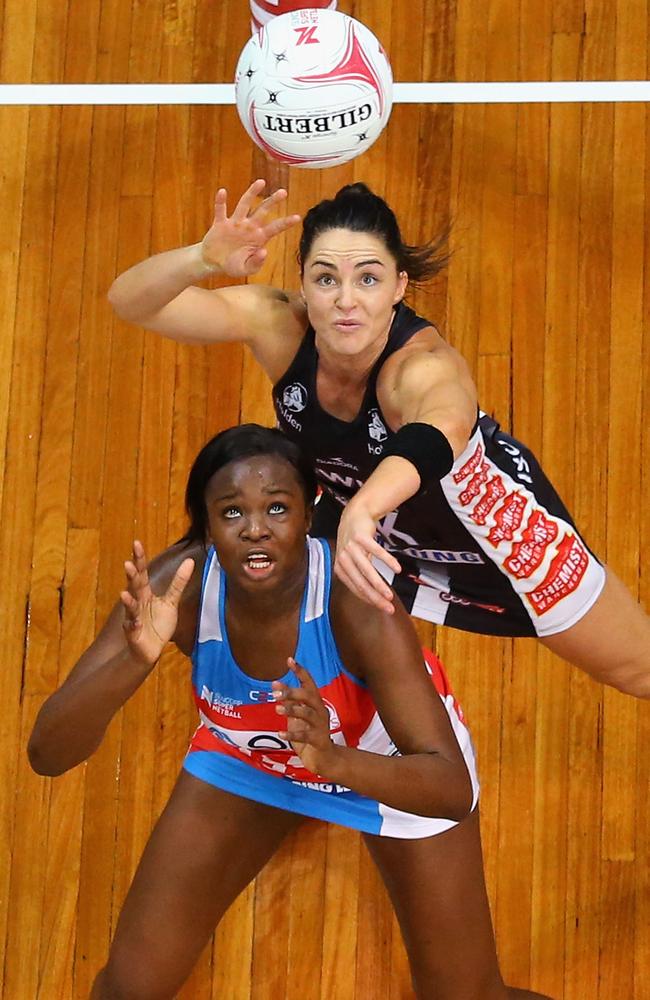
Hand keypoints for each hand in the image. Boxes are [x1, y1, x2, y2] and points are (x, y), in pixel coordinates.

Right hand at [120, 540, 194, 666]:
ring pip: (130, 608)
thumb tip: (190, 560)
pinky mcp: (134, 634)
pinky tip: (133, 623)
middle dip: (131, 576)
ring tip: (124, 594)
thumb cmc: (158, 623)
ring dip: (127, 601)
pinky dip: (132, 626)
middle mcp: (137, 603)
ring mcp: (133, 618)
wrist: (151, 649)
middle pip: (134, 587)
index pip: (142, 573)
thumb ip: (178, 582)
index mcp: (145, 593)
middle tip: (128, 564)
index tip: (136, 543)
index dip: (139, 559)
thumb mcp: (171, 601)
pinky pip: (132, 629)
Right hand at [200, 179, 301, 276]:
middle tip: (284, 192)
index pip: (275, 228)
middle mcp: (249, 227)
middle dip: (273, 201)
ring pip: (244, 204)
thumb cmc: (233, 265)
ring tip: (261, 182)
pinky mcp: (220, 223)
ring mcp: (235, 223)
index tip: (297, 217)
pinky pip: (221, 210)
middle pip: (262, 210)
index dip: (285, 223)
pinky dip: (221, 201)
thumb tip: (264, 252)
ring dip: (252, 193)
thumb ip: (256, 263)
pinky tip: (222, 192)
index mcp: (258, 238)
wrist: (214, 262)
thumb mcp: (246, 269)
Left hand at [272, 659, 337, 774]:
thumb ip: (289, 702)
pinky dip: (292, 734)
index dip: (300, 671)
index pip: (309, 683)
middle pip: (309, 696)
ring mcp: (320, 726)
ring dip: (292, 710)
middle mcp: (320, 711)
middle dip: (293, 692)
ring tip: (277, 710)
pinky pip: (305, 736)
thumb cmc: (308, 734)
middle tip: (275, 692)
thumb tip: (276, 685)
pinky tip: (280, 734)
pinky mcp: (319, 740)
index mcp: (315, 703)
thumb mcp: (296, 716)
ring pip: (308, 714)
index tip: (289, 660)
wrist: (323, 759)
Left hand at [334, 502, 400, 613]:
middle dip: (376, 598)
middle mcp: (343, 559)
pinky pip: (376, 551)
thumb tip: (375, 597)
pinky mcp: (360, 537)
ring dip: (379, 584)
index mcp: (340, 569)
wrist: (354, 516)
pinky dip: (387, 561)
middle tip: (389, 607)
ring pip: (367, 570)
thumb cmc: (355, 543)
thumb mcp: (354, 561)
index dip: (370, 600)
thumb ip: (361, 577)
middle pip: (361, 583)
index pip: (356, 589)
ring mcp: (351, 548)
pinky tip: (397, 569)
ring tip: (390, 595)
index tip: (384, 608)